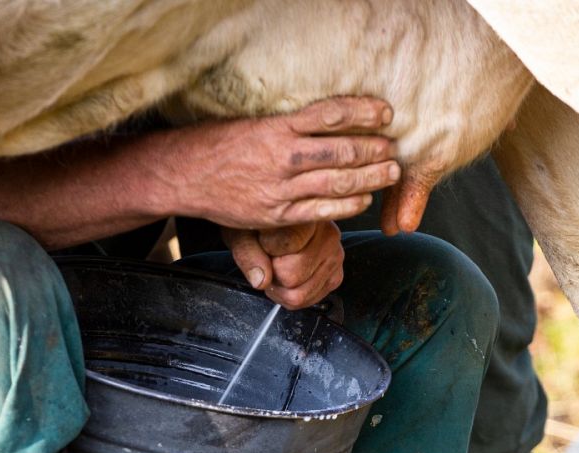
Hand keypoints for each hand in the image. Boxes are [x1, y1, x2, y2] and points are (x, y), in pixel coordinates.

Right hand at [166, 97, 399, 230]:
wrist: (185, 174)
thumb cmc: (221, 144)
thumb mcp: (254, 124)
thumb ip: (292, 125)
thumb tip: (332, 116)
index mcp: (277, 127)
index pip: (330, 114)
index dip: (362, 113)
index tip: (385, 113)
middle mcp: (282, 156)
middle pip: (341, 150)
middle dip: (373, 149)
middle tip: (394, 147)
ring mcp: (280, 187)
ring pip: (336, 181)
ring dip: (369, 177)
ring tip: (390, 172)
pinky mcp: (276, 213)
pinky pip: (320, 211)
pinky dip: (346, 205)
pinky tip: (364, 200)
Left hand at [223, 221, 343, 309]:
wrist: (275, 223)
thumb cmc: (259, 225)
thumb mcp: (243, 231)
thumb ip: (249, 253)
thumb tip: (261, 279)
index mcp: (309, 217)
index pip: (285, 247)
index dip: (265, 251)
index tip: (264, 242)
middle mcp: (329, 235)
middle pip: (291, 277)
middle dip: (273, 274)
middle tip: (270, 258)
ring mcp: (335, 257)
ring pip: (300, 294)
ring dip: (282, 288)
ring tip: (278, 267)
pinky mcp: (336, 277)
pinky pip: (308, 301)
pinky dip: (292, 295)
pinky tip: (288, 276)